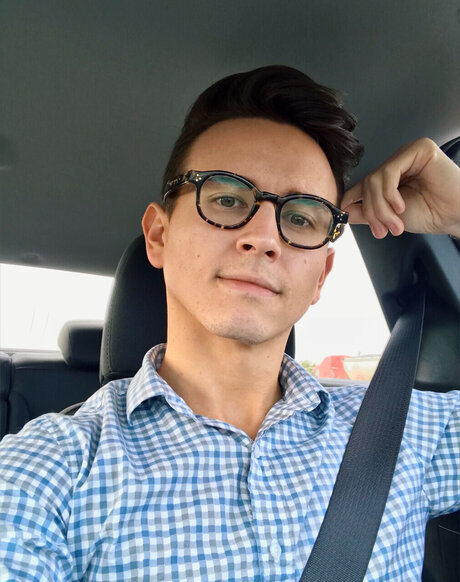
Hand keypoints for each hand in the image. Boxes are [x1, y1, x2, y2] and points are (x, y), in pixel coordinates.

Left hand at [342, 138, 459, 238]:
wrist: (455, 216)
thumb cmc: (431, 214)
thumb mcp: (389, 217)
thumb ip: (366, 211)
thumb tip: (342, 210)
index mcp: (391, 176)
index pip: (363, 183)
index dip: (351, 200)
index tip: (343, 214)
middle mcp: (398, 162)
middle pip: (368, 183)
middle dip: (372, 211)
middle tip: (382, 230)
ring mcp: (407, 154)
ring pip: (376, 179)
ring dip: (381, 207)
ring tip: (395, 223)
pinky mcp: (418, 150)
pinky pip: (389, 171)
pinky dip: (390, 193)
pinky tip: (401, 206)